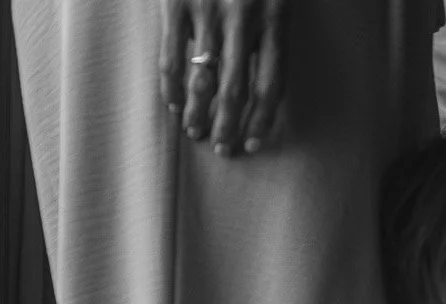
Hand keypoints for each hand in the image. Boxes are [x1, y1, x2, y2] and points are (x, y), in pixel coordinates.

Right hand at [159, 0, 287, 155]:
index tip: (251, 144)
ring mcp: (207, 10)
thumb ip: (266, 35)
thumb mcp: (269, 1)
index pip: (271, 85)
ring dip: (197, 114)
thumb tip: (259, 93)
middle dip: (226, 127)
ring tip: (194, 130)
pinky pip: (172, 60)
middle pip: (235, 91)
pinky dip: (171, 88)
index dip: (261, 121)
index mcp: (274, 18)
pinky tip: (174, 103)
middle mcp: (242, 16)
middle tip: (221, 148)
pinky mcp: (175, 4)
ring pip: (202, 81)